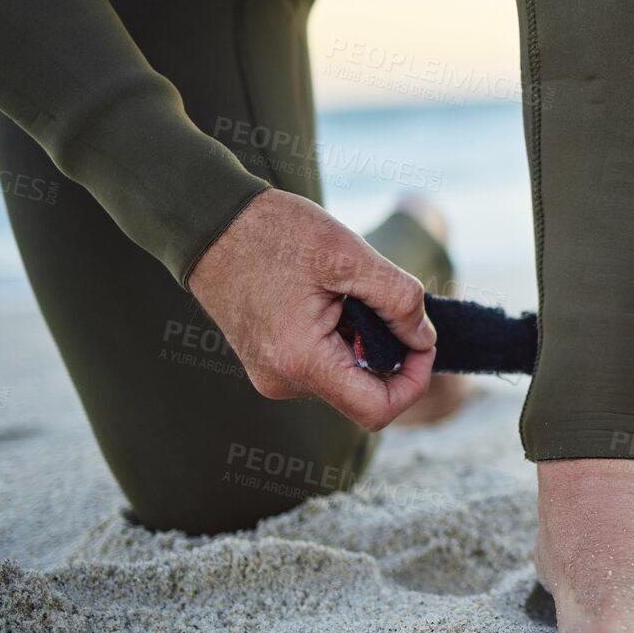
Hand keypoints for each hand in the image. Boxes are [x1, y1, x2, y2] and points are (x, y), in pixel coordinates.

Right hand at [188, 189, 436, 429]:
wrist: (209, 221)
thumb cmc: (274, 231)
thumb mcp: (350, 254)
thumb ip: (398, 299)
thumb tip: (424, 339)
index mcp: (300, 361)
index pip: (377, 410)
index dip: (414, 382)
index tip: (423, 343)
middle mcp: (282, 381)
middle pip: (363, 393)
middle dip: (389, 353)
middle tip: (385, 302)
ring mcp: (272, 375)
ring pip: (345, 378)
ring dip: (363, 342)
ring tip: (347, 293)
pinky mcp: (268, 362)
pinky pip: (322, 365)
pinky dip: (341, 339)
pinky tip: (330, 299)